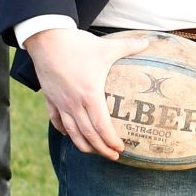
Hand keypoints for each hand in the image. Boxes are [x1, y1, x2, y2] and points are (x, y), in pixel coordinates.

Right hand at [28, 26, 137, 159]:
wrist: (46, 39)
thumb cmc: (77, 44)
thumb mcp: (106, 46)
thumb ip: (128, 46)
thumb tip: (149, 41)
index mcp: (90, 94)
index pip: (101, 126)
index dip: (111, 141)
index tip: (120, 149)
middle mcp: (74, 103)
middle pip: (88, 134)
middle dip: (101, 149)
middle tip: (113, 156)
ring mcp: (60, 102)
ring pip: (71, 132)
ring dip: (83, 145)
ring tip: (94, 152)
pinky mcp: (49, 98)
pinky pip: (56, 120)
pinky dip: (63, 130)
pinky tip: (69, 135)